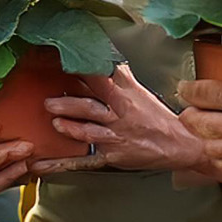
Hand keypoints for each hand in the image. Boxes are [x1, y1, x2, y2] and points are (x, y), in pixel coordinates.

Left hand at [28, 65, 205, 175]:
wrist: (177, 145)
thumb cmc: (156, 117)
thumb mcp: (139, 91)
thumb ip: (119, 76)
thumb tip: (104, 56)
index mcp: (124, 97)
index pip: (99, 81)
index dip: (81, 73)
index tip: (63, 64)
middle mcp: (118, 117)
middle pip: (90, 107)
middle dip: (68, 104)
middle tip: (49, 101)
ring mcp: (113, 138)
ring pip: (88, 132)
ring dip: (69, 128)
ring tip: (54, 123)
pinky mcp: (109, 156)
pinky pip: (82, 161)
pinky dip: (60, 164)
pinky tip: (43, 165)